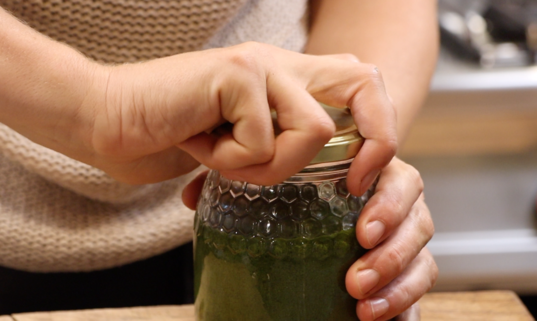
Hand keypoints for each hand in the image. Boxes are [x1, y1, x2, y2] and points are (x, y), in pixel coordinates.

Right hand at [81, 42, 395, 190]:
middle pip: (365, 83)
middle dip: (372, 140)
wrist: (109, 120)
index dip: (376, 132)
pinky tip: (198, 143)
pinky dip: (229, 162)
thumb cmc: (171, 136)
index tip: (356, 181)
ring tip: (222, 159)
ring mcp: (259, 65)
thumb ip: (279, 149)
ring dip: (267, 165)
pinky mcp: (235, 73)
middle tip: (350, 181)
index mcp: (286, 80)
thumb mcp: (240, 148)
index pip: (360, 87)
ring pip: (311, 130)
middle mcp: (280, 65)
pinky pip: (260, 140)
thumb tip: (328, 178)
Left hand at [182, 157, 436, 320]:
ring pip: (422, 250)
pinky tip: (374, 316)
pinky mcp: (403, 265)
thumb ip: (235, 179)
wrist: (319, 195)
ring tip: (361, 303)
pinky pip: (418, 281)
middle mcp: (389, 197)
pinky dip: (403, 301)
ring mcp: (399, 231)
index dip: (386, 198)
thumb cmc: (295, 182)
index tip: (360, 223)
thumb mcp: (266, 175)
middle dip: (392, 248)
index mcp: (364, 167)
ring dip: (397, 280)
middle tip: (356, 276)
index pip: (394, 170)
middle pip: (415, 213)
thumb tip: (190, 197)